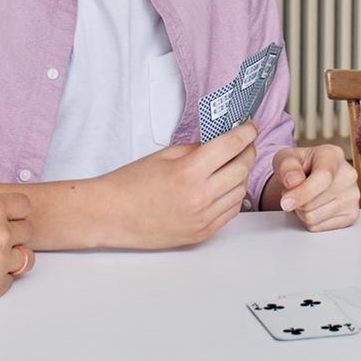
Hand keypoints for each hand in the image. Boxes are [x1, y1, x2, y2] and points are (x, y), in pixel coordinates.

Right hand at [97, 120, 257, 248]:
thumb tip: (221, 143)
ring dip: (240, 175)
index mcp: (189, 171)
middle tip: (244, 144)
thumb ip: (197, 149)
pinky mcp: (201, 234)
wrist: (110, 215)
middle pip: (242, 168)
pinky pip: (230, 212)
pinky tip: (223, 188)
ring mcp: (202, 218)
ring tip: (230, 166)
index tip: (250, 126)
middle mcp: (199, 196)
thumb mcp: (165, 155)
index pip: (232, 146)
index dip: (246, 132)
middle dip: (247, 152)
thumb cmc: (130, 184)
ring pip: (240, 191)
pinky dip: (232, 197)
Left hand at [269, 144, 360, 231]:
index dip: (301, 193)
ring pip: (313, 218)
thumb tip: (293, 182)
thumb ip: (286, 166)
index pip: (322, 178)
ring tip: (305, 198)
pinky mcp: (352, 214)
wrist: (308, 176)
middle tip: (295, 191)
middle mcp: (348, 175)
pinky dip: (310, 221)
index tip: (285, 202)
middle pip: (311, 203)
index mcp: (333, 155)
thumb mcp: (284, 158)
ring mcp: (353, 196)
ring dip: (301, 212)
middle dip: (296, 202)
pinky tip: (315, 206)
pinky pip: (319, 228)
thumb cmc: (297, 166)